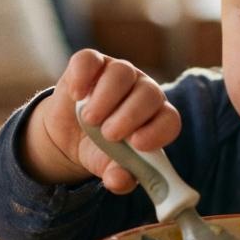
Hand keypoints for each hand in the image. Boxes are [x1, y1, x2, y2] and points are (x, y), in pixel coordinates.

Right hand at [25, 49, 180, 193]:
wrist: (70, 135)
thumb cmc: (101, 150)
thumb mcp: (108, 167)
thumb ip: (118, 176)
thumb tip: (119, 180)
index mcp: (155, 118)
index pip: (169, 119)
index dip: (158, 130)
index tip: (138, 144)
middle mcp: (142, 91)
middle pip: (149, 93)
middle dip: (130, 115)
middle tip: (110, 134)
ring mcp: (117, 74)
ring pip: (122, 72)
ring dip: (106, 98)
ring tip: (90, 120)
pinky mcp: (91, 64)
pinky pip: (90, 59)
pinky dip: (83, 75)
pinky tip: (77, 95)